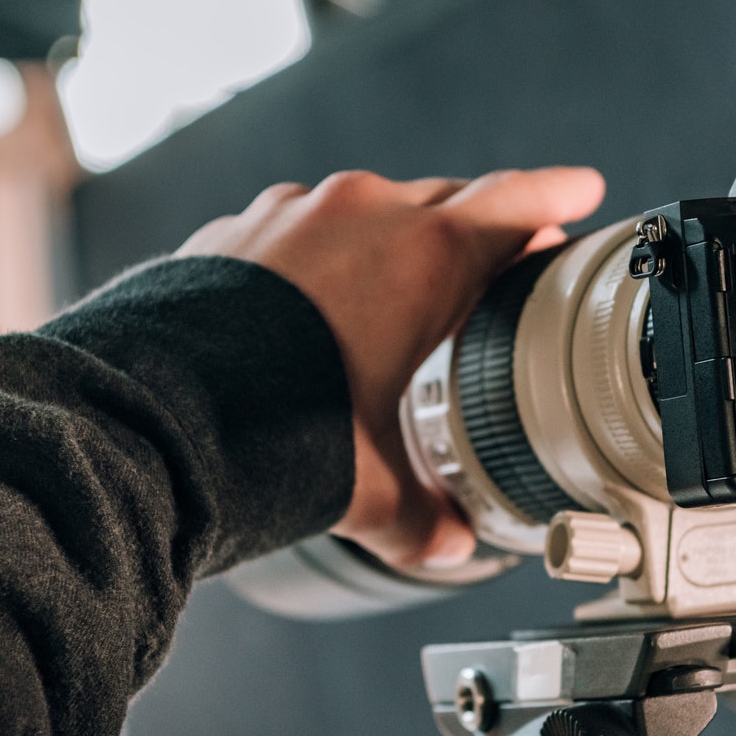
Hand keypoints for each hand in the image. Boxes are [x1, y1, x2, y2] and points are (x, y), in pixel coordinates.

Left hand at [176, 166, 605, 570]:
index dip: (557, 195)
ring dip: (388, 243)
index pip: (517, 203)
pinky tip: (304, 309)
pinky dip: (314, 259)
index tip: (580, 191)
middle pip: (446, 201)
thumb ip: (424, 516)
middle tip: (500, 257)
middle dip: (477, 228)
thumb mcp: (372, 487)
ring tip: (393, 296)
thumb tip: (450, 544)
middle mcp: (362, 216)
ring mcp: (291, 214)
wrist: (154, 416)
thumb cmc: (274, 435)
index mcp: (426, 257)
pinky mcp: (233, 231)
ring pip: (364, 211)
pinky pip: (294, 230)